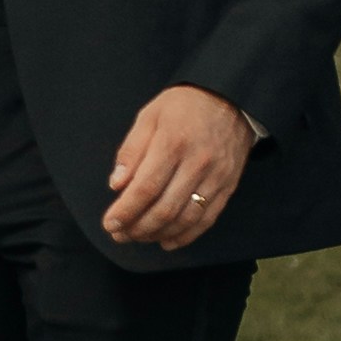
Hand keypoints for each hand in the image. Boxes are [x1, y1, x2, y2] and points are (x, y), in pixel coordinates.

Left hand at [102, 86, 251, 251]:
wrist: (230, 98)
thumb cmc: (183, 106)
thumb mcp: (149, 116)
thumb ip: (132, 151)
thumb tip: (116, 185)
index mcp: (172, 143)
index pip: (146, 188)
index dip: (126, 211)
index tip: (110, 223)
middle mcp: (197, 163)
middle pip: (164, 208)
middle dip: (137, 228)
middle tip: (119, 234)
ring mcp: (216, 177)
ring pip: (185, 219)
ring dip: (158, 234)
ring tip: (138, 237)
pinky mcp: (228, 186)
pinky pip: (207, 219)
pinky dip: (186, 236)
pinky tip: (167, 241)